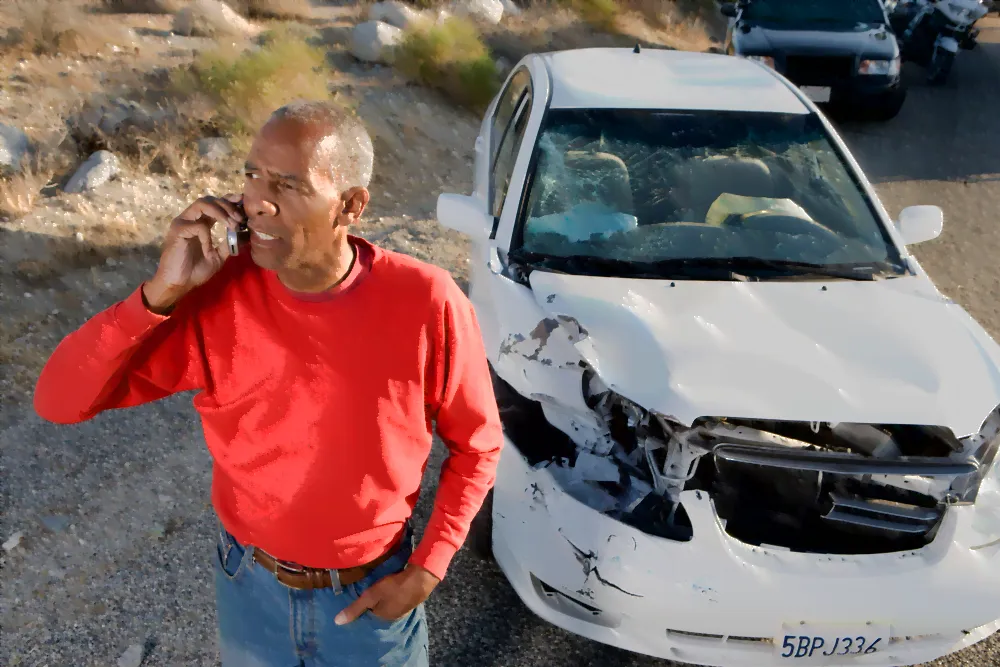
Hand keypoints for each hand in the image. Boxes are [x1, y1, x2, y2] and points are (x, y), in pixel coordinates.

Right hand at [142, 194, 244, 312]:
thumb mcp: (219, 256)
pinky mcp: (178, 230)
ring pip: (202, 204)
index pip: (215, 204)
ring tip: (232, 225)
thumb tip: (247, 234)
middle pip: (210, 199)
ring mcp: (183, 222)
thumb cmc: (196, 271)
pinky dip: (209, 236)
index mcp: (201, 223)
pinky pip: (198, 226)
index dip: (229, 200)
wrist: (179, 284)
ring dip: (221, 212)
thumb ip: (230, 243)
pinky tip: (208, 249)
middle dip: (228, 205)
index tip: (243, 201)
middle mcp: (191, 218)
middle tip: (240, 218)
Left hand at [334, 564, 439, 624]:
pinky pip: (397, 599)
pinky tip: (392, 586)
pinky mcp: (410, 599)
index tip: (360, 595)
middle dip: (373, 601)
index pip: (368, 614)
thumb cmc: (393, 588)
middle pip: (378, 609)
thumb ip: (355, 608)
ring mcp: (403, 608)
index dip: (363, 605)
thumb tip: (337, 622)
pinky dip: (393, 594)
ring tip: (379, 587)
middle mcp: (392, 616)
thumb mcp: (371, 596)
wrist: (421, 579)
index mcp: (382, 617)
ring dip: (384, 597)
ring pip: (388, 604)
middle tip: (369, 588)